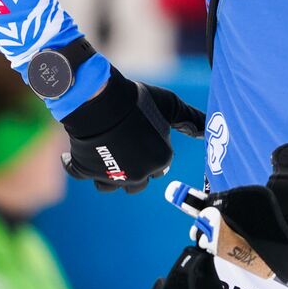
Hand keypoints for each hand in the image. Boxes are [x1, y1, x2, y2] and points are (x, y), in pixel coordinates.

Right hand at [60, 68, 203, 192]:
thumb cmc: (139, 102)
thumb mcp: (171, 106)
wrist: (100, 102)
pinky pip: (81, 172)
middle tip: (126, 147)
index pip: (159, 166)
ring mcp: (109, 177)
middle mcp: (136, 176)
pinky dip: (77, 163)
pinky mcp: (84, 171)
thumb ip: (190, 120)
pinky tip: (78, 150)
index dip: (152, 151)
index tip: (144, 137)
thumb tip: (210, 129)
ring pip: (109, 186)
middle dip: (133, 169)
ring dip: (109, 173)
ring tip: (105, 153)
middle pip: (136, 183)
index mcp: (159, 163)